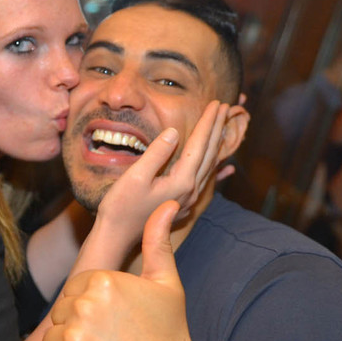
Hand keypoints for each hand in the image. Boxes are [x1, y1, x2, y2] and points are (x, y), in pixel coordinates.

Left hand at [41, 201, 205, 340]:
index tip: (115, 326)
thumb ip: (157, 243)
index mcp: (103, 282)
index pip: (74, 291)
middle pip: (61, 314)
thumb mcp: (167, 285)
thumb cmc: (169, 337)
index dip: (92, 309)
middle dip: (79, 329)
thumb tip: (167, 205)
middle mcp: (84, 308)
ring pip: (52, 340)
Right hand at [94, 99, 243, 249]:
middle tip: (224, 107)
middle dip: (216, 128)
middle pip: (209, 153)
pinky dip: (214, 166)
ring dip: (216, 144)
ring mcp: (188, 199)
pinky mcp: (182, 204)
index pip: (199, 145)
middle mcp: (190, 190)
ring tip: (221, 126)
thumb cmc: (121, 207)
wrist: (117, 237)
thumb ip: (157, 153)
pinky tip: (224, 167)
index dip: (207, 122)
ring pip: (209, 166)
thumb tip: (174, 132)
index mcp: (181, 181)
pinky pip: (205, 180)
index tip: (216, 103)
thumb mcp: (135, 177)